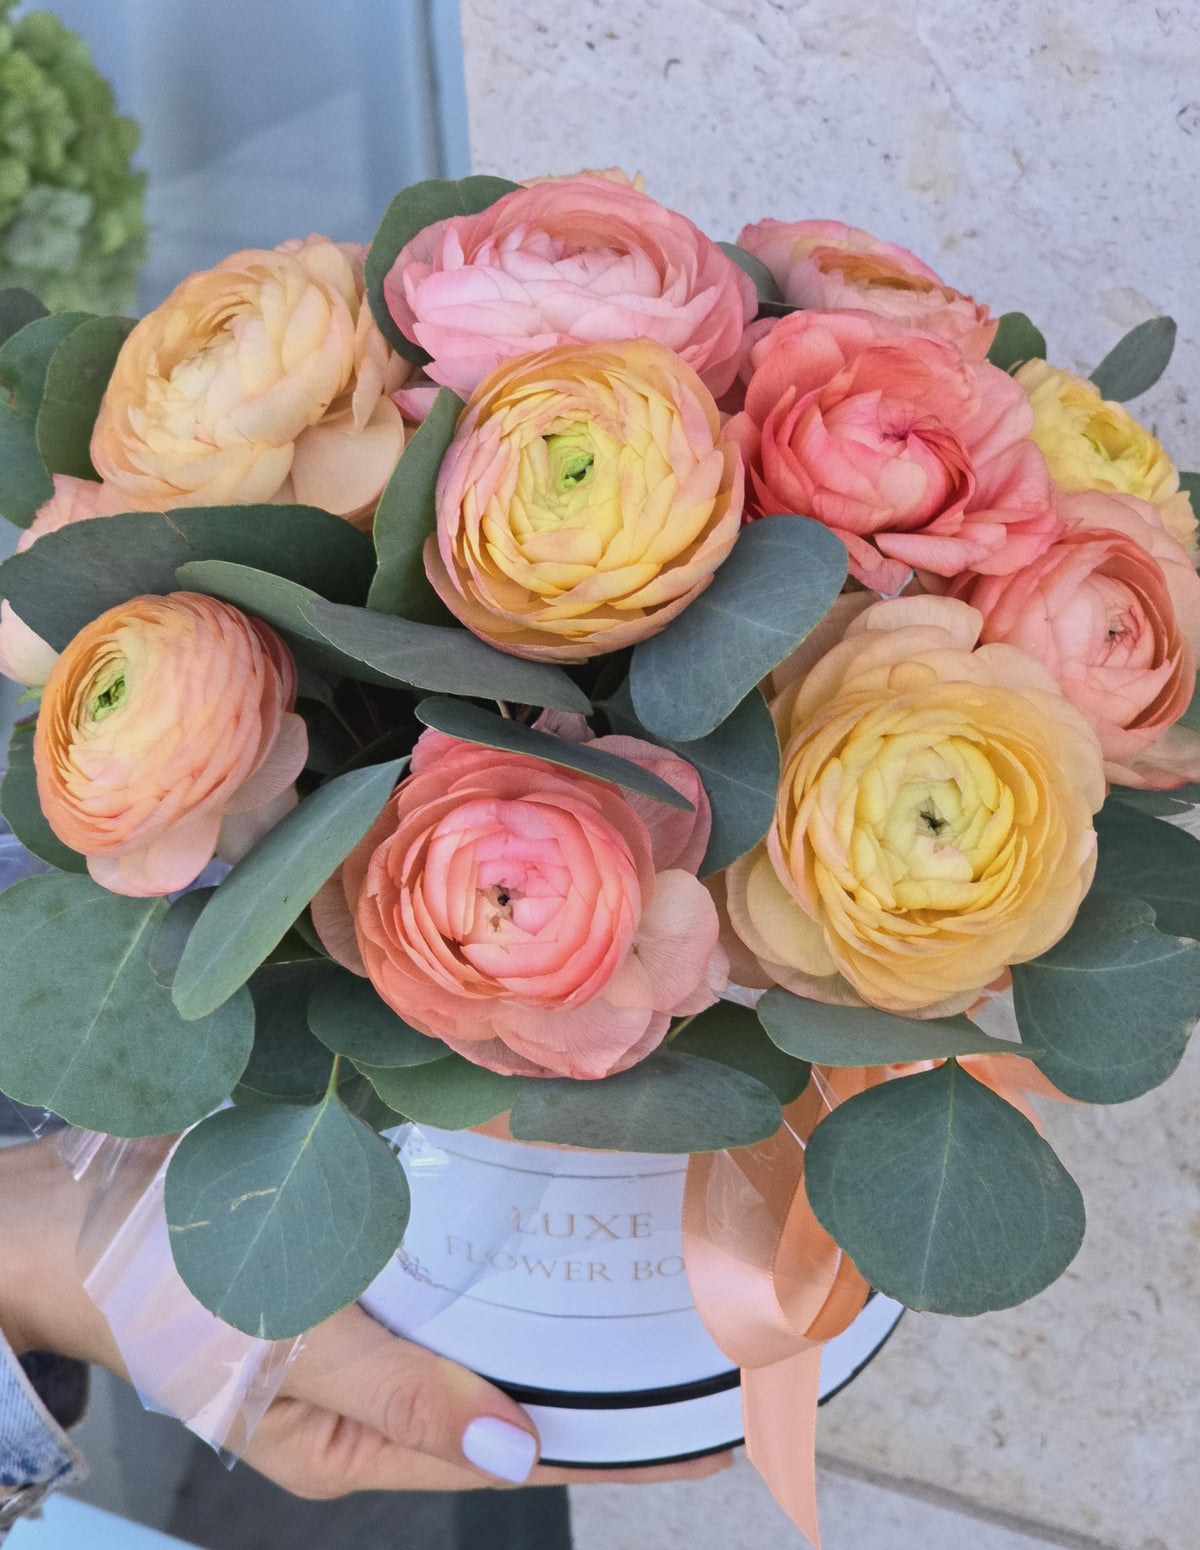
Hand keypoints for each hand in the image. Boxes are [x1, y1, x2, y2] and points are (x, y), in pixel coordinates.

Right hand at [0, 1136, 730, 1494]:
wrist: (84, 1216)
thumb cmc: (174, 1287)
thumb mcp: (288, 1349)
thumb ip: (399, 1394)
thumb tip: (517, 1446)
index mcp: (349, 1446)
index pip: (501, 1458)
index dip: (595, 1450)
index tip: (689, 1437)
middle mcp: (365, 1403)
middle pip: (499, 1403)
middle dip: (586, 1387)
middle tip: (687, 1351)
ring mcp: (358, 1343)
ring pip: (474, 1343)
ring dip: (545, 1325)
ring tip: (638, 1298)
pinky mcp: (348, 1284)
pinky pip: (436, 1290)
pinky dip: (491, 1274)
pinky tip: (539, 1241)